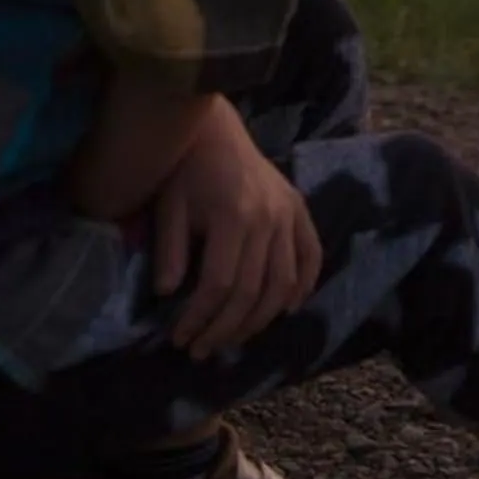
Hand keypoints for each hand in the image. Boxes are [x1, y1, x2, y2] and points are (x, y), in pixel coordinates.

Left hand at [151, 95, 321, 356]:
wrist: (215, 127)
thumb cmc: (185, 169)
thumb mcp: (168, 207)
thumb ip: (169, 250)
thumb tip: (167, 295)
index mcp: (233, 215)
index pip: (219, 284)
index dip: (199, 318)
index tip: (179, 339)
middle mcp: (268, 217)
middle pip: (252, 292)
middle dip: (224, 329)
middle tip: (200, 350)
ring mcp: (289, 213)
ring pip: (283, 283)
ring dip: (259, 320)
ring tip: (232, 339)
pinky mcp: (299, 209)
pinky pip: (311, 255)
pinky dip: (303, 286)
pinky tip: (286, 311)